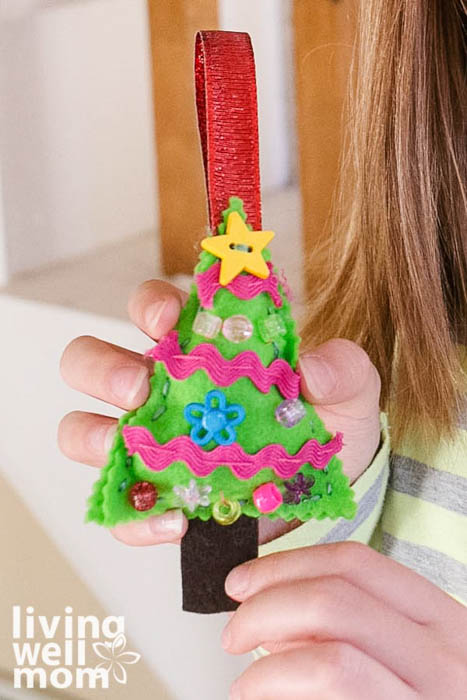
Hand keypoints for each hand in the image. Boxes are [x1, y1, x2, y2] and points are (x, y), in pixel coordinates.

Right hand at [58, 280, 380, 546]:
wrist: (327, 494)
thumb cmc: (325, 426)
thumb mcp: (347, 391)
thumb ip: (341, 367)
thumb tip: (311, 369)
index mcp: (198, 347)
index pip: (152, 309)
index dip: (149, 306)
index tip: (167, 321)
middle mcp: (160, 389)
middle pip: (90, 361)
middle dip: (103, 367)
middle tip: (140, 386)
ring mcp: (148, 444)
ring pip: (81, 429)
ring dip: (93, 436)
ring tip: (131, 448)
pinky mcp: (154, 496)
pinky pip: (120, 505)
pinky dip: (136, 515)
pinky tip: (176, 519)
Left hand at [222, 542, 466, 698]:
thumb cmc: (413, 694)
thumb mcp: (402, 651)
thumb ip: (349, 622)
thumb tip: (273, 606)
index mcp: (441, 619)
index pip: (355, 564)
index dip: (285, 565)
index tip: (243, 581)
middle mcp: (444, 659)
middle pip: (333, 601)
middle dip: (264, 610)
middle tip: (234, 632)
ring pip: (329, 660)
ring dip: (267, 668)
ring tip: (246, 684)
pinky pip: (329, 697)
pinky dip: (280, 690)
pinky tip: (266, 699)